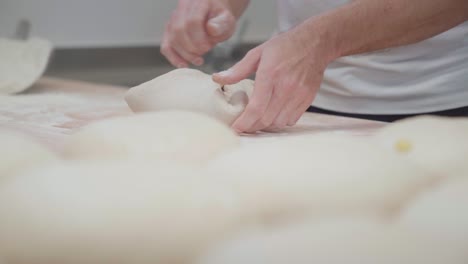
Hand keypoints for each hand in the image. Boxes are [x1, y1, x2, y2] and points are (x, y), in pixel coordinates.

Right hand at [161, 0, 236, 67]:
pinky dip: (174, 58)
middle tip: (204, 52)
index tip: (208, 47)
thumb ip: (221, 24)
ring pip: (172, 39)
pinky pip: (166, 47)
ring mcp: (173, 20)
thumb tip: (211, 29)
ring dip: (185, 54)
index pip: (192, 21)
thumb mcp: (227, 20)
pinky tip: (184, 65)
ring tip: (199, 59)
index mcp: (197, 3)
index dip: (199, 38)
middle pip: (179, 31)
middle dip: (192, 47)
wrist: (214, 17)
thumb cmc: (220, 19)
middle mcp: (182, 9)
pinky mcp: (169, 32)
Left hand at [213, 23, 334, 132]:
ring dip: (266, 126)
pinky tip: (273, 115)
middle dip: (252, 127)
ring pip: (279, 123)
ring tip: (256, 121)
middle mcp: (286, 87)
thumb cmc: (285, 46)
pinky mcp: (307, 99)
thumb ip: (238, 70)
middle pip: (266, 119)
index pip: (256, 108)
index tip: (235, 128)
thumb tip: (218, 79)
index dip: (244, 122)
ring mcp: (298, 94)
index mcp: (270, 74)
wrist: (316, 43)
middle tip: (243, 126)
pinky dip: (280, 122)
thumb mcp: (258, 53)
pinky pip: (291, 120)